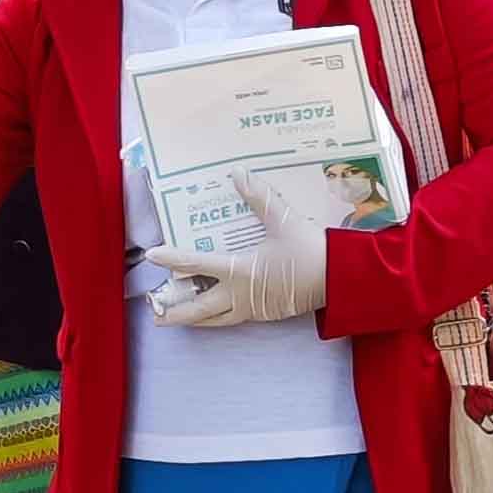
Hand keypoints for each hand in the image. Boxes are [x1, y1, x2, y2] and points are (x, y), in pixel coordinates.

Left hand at [142, 167, 336, 329]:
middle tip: (156, 314)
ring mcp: (254, 308)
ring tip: (180, 319)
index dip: (172, 258)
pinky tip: (217, 311)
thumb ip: (258, 197)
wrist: (340, 279)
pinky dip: (219, 316)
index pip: (196, 264)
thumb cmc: (310, 250)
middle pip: (199, 308)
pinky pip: (235, 317)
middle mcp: (241, 294)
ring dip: (195, 319)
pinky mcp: (266, 314)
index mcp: (239, 270)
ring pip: (217, 319)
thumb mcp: (283, 220)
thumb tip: (239, 173)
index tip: (152, 255)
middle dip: (176, 311)